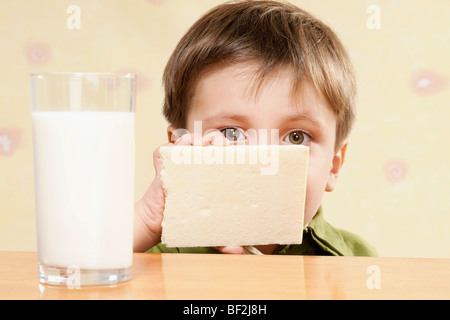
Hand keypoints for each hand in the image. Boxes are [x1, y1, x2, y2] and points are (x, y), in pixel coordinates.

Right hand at [133, 129, 243, 253]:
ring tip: (202, 146)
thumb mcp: (208, 229)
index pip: (223, 155)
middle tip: (220, 146)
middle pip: (208, 142)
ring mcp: (179, 164)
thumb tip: (238, 251)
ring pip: (188, 140)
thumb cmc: (184, 222)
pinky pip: (166, 148)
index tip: (240, 150)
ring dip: (195, 139)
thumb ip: (223, 240)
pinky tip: (181, 149)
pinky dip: (173, 145)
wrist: (158, 226)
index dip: (232, 149)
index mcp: (211, 175)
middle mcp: (195, 166)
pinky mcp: (163, 166)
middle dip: (216, 139)